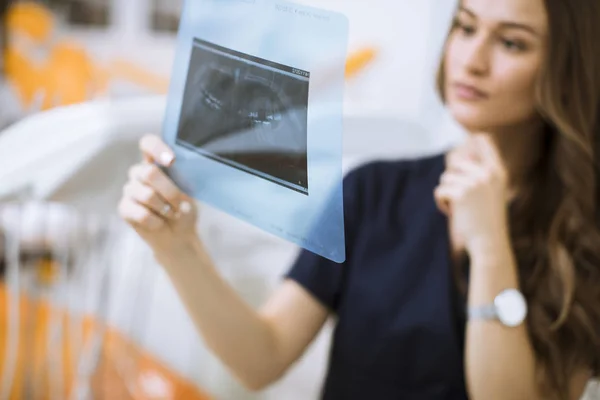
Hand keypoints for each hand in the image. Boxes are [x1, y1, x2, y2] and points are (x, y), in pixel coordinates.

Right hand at [118, 134, 198, 255]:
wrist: (177, 235)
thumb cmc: (184, 209)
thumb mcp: (191, 193)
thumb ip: (185, 185)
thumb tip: (181, 196)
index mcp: (156, 162)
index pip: (148, 144)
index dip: (156, 148)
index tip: (172, 161)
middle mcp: (140, 172)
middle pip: (149, 172)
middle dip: (170, 191)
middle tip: (179, 204)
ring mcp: (130, 189)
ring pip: (147, 195)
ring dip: (165, 208)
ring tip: (171, 214)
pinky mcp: (124, 208)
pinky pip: (140, 213)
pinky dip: (156, 222)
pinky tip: (159, 223)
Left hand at [434, 135, 510, 256]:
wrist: (489, 242)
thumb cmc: (488, 220)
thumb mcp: (490, 193)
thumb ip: (479, 175)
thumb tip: (457, 158)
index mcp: (498, 172)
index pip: (486, 143)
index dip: (475, 136)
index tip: (471, 134)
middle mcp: (488, 173)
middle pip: (456, 163)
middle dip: (452, 180)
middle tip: (459, 199)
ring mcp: (475, 182)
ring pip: (446, 178)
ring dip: (446, 193)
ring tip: (456, 208)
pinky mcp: (461, 193)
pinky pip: (440, 190)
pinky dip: (441, 203)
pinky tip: (450, 213)